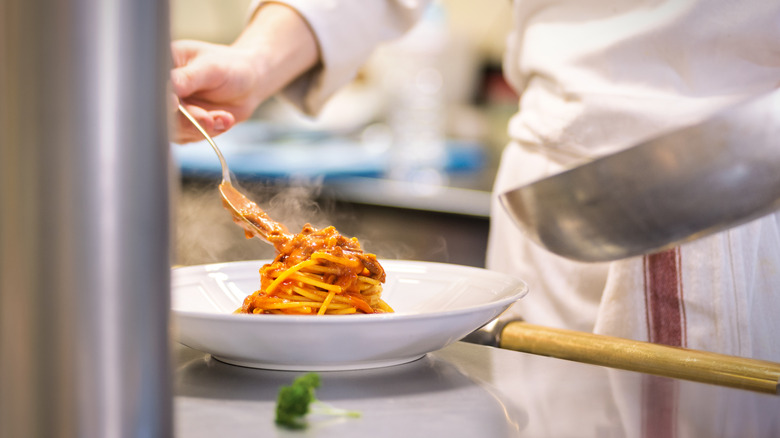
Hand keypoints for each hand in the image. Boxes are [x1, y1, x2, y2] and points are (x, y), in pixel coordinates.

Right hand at [170, 3, 318, 143]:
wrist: (250, 83)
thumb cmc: (230, 67)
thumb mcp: (211, 68)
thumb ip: (189, 78)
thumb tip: (169, 87)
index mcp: (165, 65)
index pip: (153, 85)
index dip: (160, 98)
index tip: (174, 104)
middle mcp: (165, 90)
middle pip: (161, 112)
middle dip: (187, 119)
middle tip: (208, 119)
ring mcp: (174, 110)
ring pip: (176, 129)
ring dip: (202, 127)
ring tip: (223, 117)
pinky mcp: (186, 126)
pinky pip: (192, 137)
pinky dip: (211, 131)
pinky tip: (225, 119)